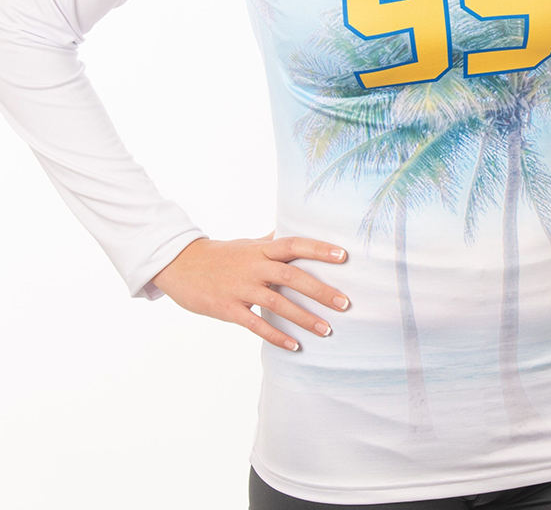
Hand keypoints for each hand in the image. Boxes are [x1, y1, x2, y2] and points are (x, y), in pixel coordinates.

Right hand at [151, 231, 349, 351]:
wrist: (180, 266)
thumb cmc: (221, 255)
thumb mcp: (247, 243)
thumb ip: (271, 240)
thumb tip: (291, 228)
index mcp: (260, 249)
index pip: (294, 244)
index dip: (318, 249)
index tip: (343, 256)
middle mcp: (253, 266)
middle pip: (292, 276)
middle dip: (320, 290)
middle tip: (345, 303)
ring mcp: (240, 288)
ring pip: (277, 303)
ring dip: (304, 318)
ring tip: (327, 330)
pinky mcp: (228, 308)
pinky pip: (256, 324)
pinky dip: (276, 336)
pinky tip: (295, 346)